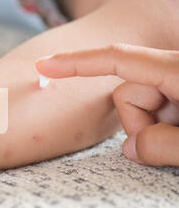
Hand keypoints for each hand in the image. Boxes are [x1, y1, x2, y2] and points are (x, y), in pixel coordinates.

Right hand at [36, 44, 178, 165]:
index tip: (42, 65)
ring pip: (139, 105)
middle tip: (170, 147)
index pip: (115, 58)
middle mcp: (173, 69)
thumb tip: (130, 149)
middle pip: (126, 92)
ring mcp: (176, 82)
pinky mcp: (178, 94)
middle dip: (137, 123)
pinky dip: (162, 127)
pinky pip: (154, 109)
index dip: (74, 62)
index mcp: (176, 70)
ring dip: (152, 128)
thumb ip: (158, 146)